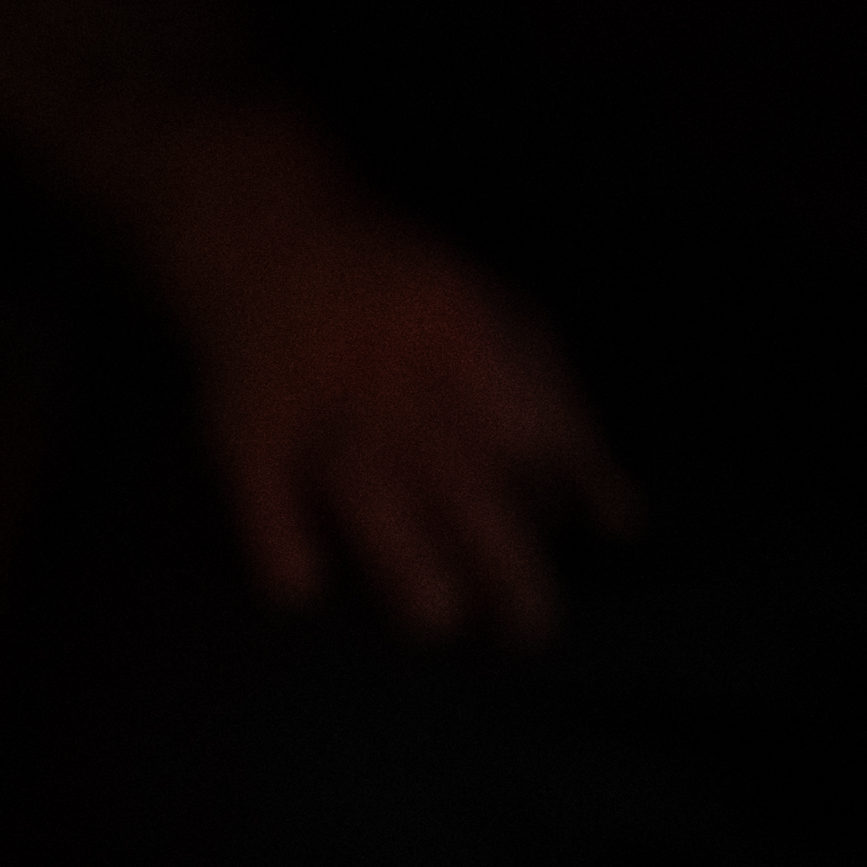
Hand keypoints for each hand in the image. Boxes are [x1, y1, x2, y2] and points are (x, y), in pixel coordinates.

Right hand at [145, 145, 638, 641]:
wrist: (265, 237)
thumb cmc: (412, 302)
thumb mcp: (509, 324)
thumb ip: (567, 418)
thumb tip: (620, 525)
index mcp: (474, 342)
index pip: (544, 446)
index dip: (558, 502)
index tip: (556, 534)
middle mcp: (402, 380)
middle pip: (478, 505)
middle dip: (515, 588)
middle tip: (527, 629)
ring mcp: (322, 413)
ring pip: (385, 528)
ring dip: (421, 591)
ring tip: (440, 620)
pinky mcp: (246, 437)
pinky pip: (271, 525)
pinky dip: (290, 565)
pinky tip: (311, 589)